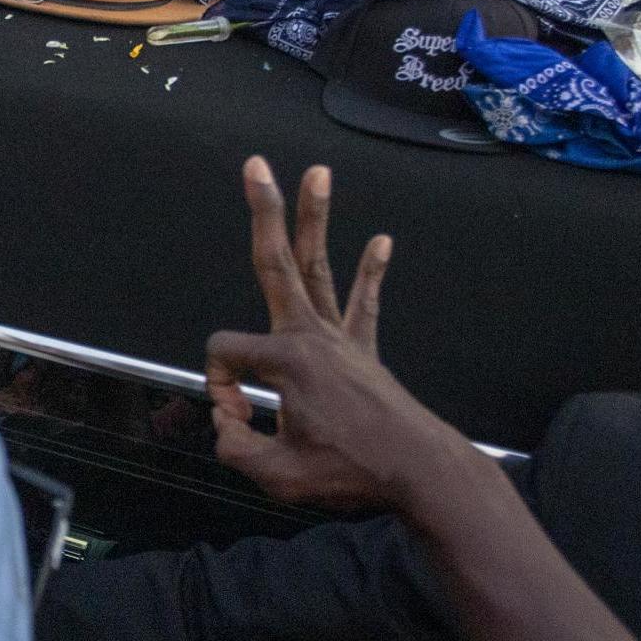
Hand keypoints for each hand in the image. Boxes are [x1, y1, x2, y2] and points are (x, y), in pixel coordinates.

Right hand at [204, 160, 438, 509]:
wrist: (419, 471)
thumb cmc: (351, 472)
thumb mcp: (276, 475)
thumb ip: (236, 446)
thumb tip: (227, 425)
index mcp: (286, 361)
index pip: (225, 354)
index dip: (221, 389)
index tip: (242, 423)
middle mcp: (312, 336)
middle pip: (278, 262)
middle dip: (265, 211)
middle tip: (256, 164)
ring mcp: (341, 340)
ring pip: (320, 267)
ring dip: (317, 219)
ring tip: (319, 172)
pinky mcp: (363, 353)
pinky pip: (364, 305)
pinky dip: (372, 272)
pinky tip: (382, 242)